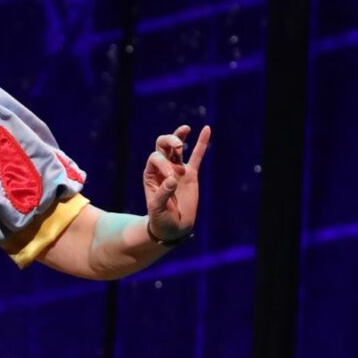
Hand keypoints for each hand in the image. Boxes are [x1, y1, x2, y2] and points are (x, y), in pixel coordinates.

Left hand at [142, 124, 210, 243]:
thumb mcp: (157, 209)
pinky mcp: (191, 174)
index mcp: (150, 174)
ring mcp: (177, 169)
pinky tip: (207, 129)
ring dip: (179, 137)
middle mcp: (162, 168)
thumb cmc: (160, 219)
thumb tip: (172, 179)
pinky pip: (197, 156)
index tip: (172, 179)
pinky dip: (201, 143)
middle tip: (178, 146)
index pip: (155, 158)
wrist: (173, 228)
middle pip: (162, 145)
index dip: (164, 164)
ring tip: (186, 129)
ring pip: (177, 148)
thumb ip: (163, 194)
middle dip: (169, 141)